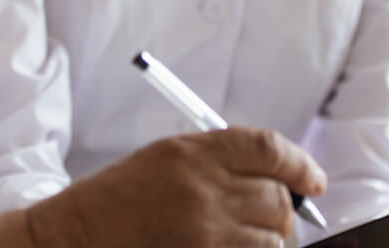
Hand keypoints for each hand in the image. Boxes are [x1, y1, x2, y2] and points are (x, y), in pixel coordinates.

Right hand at [25, 126, 326, 247]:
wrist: (77, 237)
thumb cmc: (119, 199)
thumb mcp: (164, 159)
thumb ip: (218, 161)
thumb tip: (278, 177)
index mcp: (192, 151)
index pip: (269, 149)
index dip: (299, 164)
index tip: (311, 180)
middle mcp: (203, 188)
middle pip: (277, 197)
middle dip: (282, 210)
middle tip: (271, 218)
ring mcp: (205, 232)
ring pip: (274, 237)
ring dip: (268, 241)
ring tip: (240, 239)